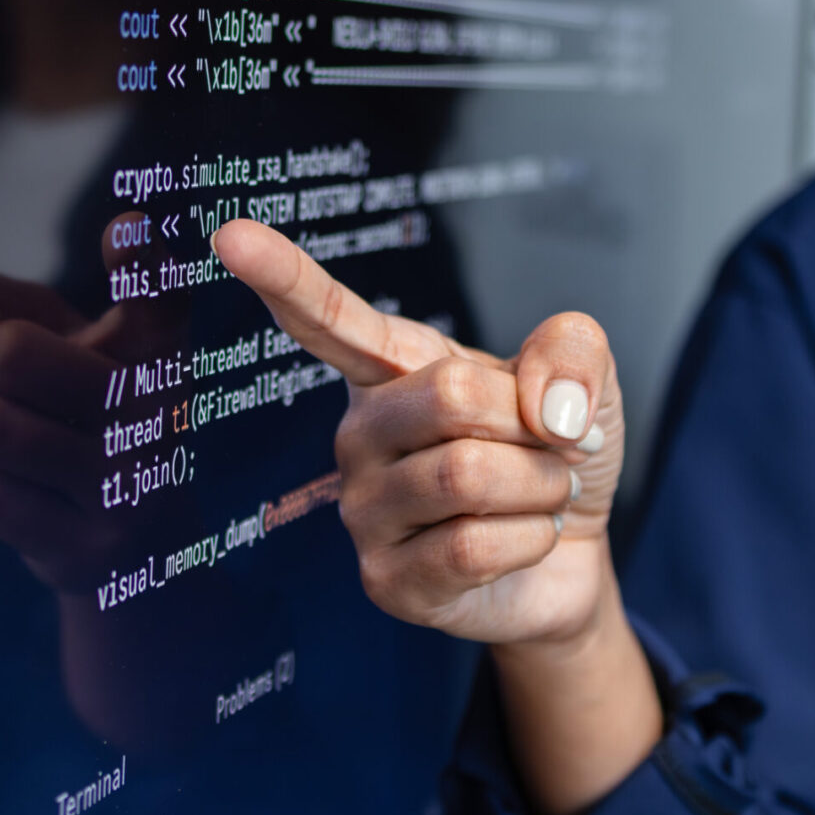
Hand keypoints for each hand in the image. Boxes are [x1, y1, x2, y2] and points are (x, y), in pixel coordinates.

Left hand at [0, 214, 187, 591]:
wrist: (135, 542)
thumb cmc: (71, 406)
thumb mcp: (39, 327)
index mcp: (156, 341)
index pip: (158, 288)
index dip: (135, 257)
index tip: (120, 232)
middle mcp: (158, 406)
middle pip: (7, 353)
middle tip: (16, 392)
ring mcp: (128, 482)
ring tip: (14, 441)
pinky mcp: (92, 547)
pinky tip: (22, 490)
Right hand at [212, 219, 626, 647]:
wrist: (571, 558)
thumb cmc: (556, 458)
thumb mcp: (584, 383)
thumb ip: (573, 353)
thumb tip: (543, 405)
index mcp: (392, 367)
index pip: (329, 318)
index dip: (282, 275)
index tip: (230, 234)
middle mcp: (359, 432)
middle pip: (449, 397)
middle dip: (531, 424)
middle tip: (547, 447)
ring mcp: (362, 510)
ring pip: (467, 476)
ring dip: (539, 487)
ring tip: (537, 494)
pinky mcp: (384, 580)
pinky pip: (471, 548)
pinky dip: (530, 540)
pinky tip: (521, 542)